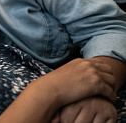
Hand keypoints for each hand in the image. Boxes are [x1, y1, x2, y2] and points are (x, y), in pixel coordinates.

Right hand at [0, 59, 115, 122]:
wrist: (49, 90)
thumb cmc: (53, 85)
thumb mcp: (65, 73)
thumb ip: (75, 71)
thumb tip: (80, 79)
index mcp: (80, 61)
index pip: (99, 63)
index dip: (103, 72)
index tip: (103, 81)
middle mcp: (87, 64)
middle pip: (108, 70)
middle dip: (109, 79)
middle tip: (108, 89)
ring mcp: (92, 73)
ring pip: (112, 80)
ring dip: (111, 88)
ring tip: (108, 95)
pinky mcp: (96, 83)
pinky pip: (110, 91)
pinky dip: (111, 96)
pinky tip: (108, 101)